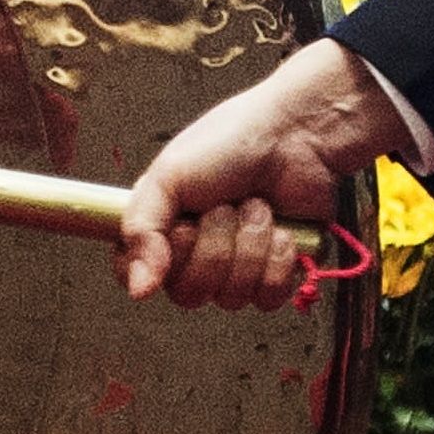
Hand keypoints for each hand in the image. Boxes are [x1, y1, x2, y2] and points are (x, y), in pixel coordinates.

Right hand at [118, 39, 408, 309]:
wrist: (298, 136)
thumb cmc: (229, 143)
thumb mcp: (167, 177)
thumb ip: (141, 232)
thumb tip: (137, 291)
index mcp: (159, 228)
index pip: (135, 275)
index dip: (155, 263)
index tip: (174, 231)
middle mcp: (193, 253)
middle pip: (187, 292)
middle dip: (212, 248)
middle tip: (223, 208)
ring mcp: (235, 267)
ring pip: (230, 296)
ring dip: (248, 247)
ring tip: (256, 207)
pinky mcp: (276, 272)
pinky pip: (268, 297)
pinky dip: (278, 260)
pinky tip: (282, 230)